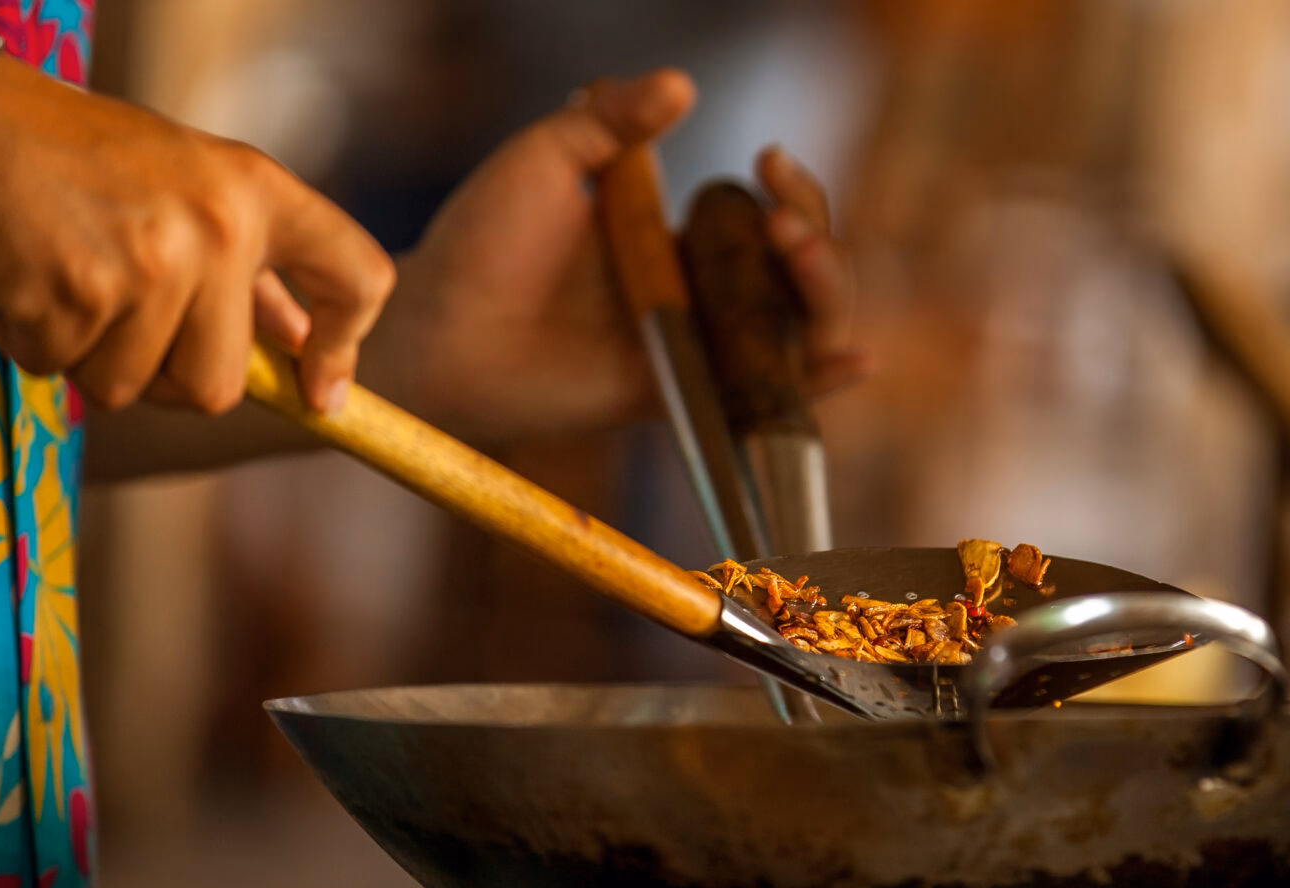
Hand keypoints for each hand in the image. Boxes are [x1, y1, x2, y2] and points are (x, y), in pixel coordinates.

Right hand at [0, 56, 394, 413]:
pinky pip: (62, 369)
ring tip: (67, 282)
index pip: (359, 276)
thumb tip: (298, 345)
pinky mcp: (79, 291)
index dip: (344, 346)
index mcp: (258, 190)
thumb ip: (248, 266)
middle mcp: (220, 226)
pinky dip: (34, 342)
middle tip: (122, 324)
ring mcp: (152, 261)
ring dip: (88, 356)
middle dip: (166, 379)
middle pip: (219, 385)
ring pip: (134, 387)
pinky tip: (24, 281)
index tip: (319, 392)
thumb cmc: (78, 160)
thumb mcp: (189, 188)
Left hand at [377, 68, 867, 443]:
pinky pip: (761, 400)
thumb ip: (612, 122)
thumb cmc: (478, 242)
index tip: (766, 157)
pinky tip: (855, 357)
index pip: (765, 218)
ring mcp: (691, 352)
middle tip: (781, 214)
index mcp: (672, 240)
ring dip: (825, 293)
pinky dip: (816, 384)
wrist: (435, 328)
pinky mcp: (679, 400)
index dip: (790, 190)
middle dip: (817, 236)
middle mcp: (694, 297)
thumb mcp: (546, 158)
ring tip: (800, 253)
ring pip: (796, 333)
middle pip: (799, 275)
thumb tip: (683, 84)